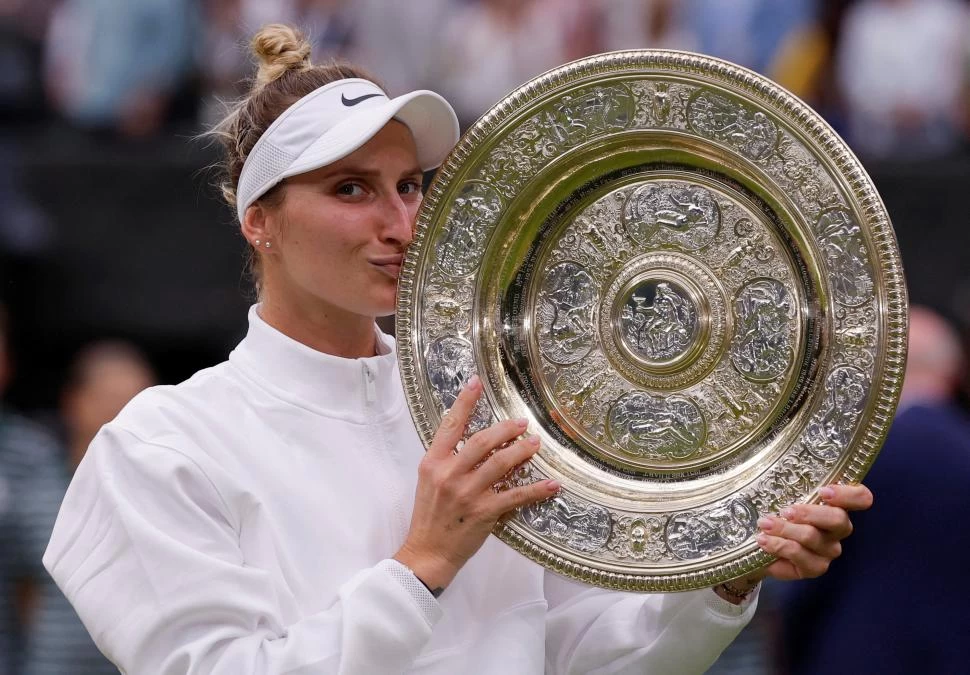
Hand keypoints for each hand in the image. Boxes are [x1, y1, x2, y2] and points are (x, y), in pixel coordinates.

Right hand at [395, 375, 559, 590]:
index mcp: (433, 463)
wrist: (427, 552)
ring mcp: (467, 493)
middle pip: (482, 441)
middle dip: (505, 429)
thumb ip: (447, 460)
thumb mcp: (429, 482)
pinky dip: (536, 489)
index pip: (450, 425)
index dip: (465, 402)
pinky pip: (515, 496)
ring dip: (521, 451)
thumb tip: (475, 443)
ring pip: (500, 463)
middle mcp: (449, 474)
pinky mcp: (484, 512)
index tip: (477, 383)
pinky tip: (551, 484)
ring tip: (535, 444)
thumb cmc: (429, 516)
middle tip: (522, 423)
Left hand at [744, 483, 872, 585]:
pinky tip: (764, 541)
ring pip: (813, 538)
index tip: (824, 491)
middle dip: (809, 513)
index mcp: (837, 506)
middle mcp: (837, 529)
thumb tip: (771, 461)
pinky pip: (800, 557)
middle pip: (838, 519)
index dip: (848, 494)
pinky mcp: (814, 568)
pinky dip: (779, 547)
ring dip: (785, 530)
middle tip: (785, 511)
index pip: (860, 498)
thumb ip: (789, 482)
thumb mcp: (783, 494)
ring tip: (764, 524)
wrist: (760, 545)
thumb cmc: (777, 513)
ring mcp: (828, 550)